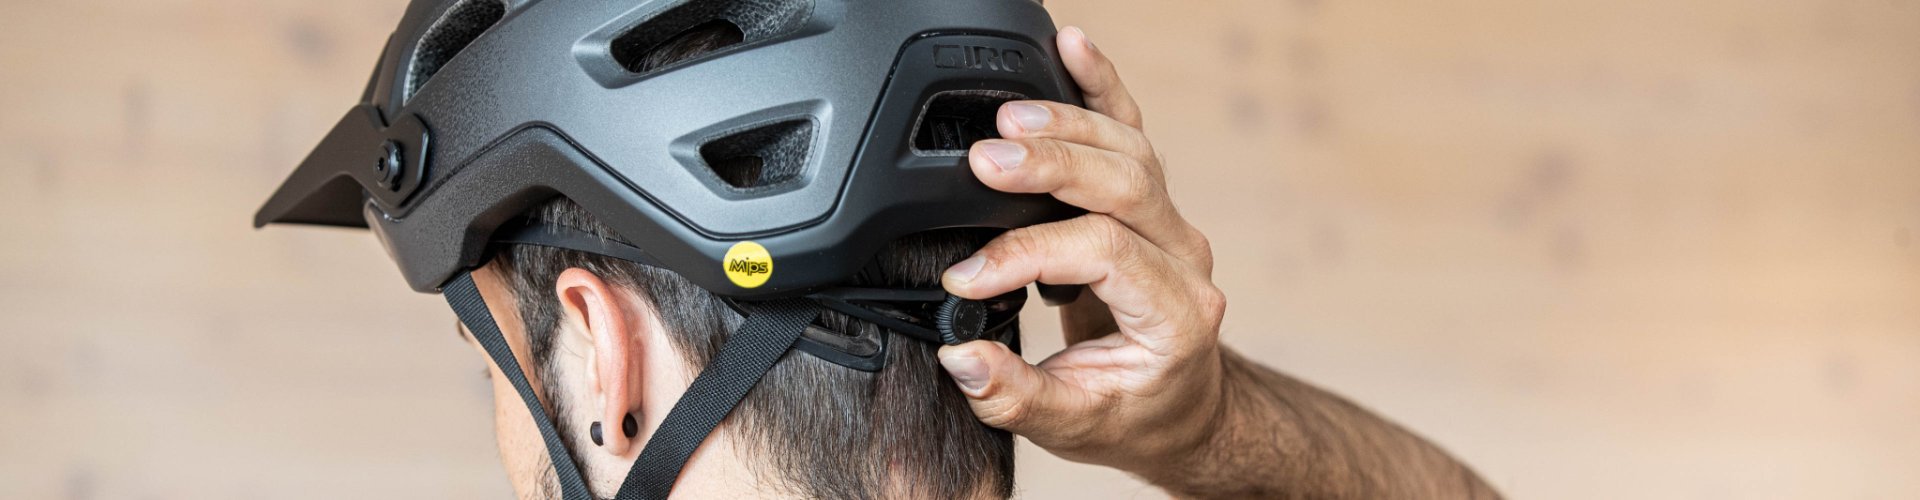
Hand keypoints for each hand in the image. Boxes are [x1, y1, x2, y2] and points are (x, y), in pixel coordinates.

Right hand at [937, 26, 1227, 474]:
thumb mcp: (1071, 426)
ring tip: (1005, 118)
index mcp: (1175, 315)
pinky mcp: (1151, 201)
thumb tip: (960, 355)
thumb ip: (1014, 396)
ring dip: (1066, 125)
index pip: (1102, 254)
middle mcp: (1184, 259)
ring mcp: (1172, 224)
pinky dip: (1100, 85)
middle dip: (1051, 166)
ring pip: (1130, 150)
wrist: (1185, 410)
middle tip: (985, 161)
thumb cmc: (1134, 416)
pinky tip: (1070, 46)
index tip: (965, 276)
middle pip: (1125, 185)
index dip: (1026, 254)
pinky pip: (1132, 130)